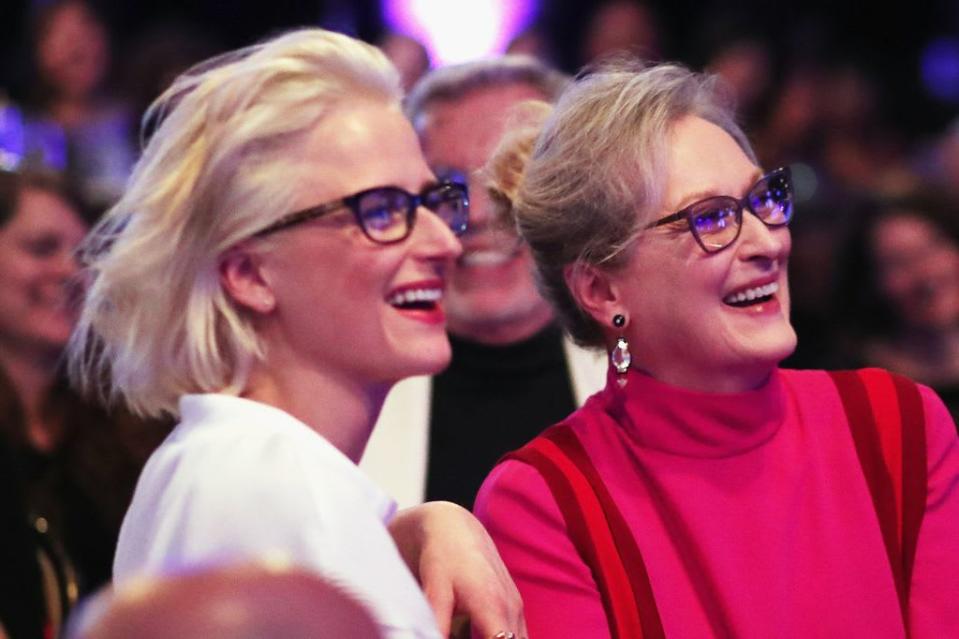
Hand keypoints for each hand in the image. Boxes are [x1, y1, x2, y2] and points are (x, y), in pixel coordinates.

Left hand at [388, 501, 525, 638]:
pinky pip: (516, 636)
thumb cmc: (442, 555)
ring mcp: (516, 608)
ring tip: (465, 630)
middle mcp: (511, 608)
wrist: (453, 527)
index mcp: (493, 605)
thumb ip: (437, 619)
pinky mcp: (514, 607)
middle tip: (463, 634)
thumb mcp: (434, 587)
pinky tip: (473, 632)